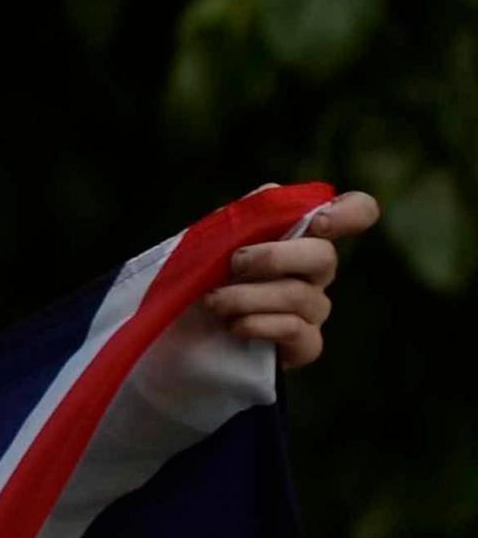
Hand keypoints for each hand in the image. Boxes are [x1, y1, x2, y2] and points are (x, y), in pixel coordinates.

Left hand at [204, 186, 379, 370]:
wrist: (182, 333)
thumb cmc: (204, 278)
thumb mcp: (213, 240)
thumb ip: (243, 215)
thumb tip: (269, 192)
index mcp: (302, 236)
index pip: (357, 212)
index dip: (350, 213)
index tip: (318, 222)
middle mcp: (316, 271)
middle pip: (324, 256)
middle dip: (274, 258)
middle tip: (233, 263)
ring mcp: (313, 309)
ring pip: (300, 296)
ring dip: (248, 296)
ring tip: (213, 301)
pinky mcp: (303, 345)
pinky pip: (295, 331)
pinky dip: (259, 324)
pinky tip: (232, 325)